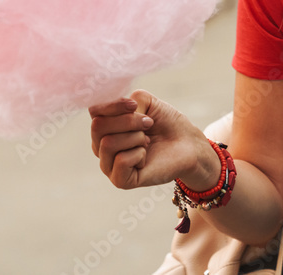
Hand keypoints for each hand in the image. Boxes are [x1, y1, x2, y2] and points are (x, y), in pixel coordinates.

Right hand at [89, 89, 217, 190]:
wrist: (188, 144)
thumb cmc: (166, 123)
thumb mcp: (146, 102)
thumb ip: (126, 102)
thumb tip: (120, 116)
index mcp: (104, 126)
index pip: (94, 111)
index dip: (114, 104)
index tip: (135, 104)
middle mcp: (100, 146)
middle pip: (98, 126)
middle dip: (129, 120)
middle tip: (148, 124)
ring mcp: (109, 165)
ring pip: (108, 143)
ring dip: (136, 137)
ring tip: (147, 142)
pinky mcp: (120, 181)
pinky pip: (121, 160)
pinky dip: (139, 154)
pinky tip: (146, 156)